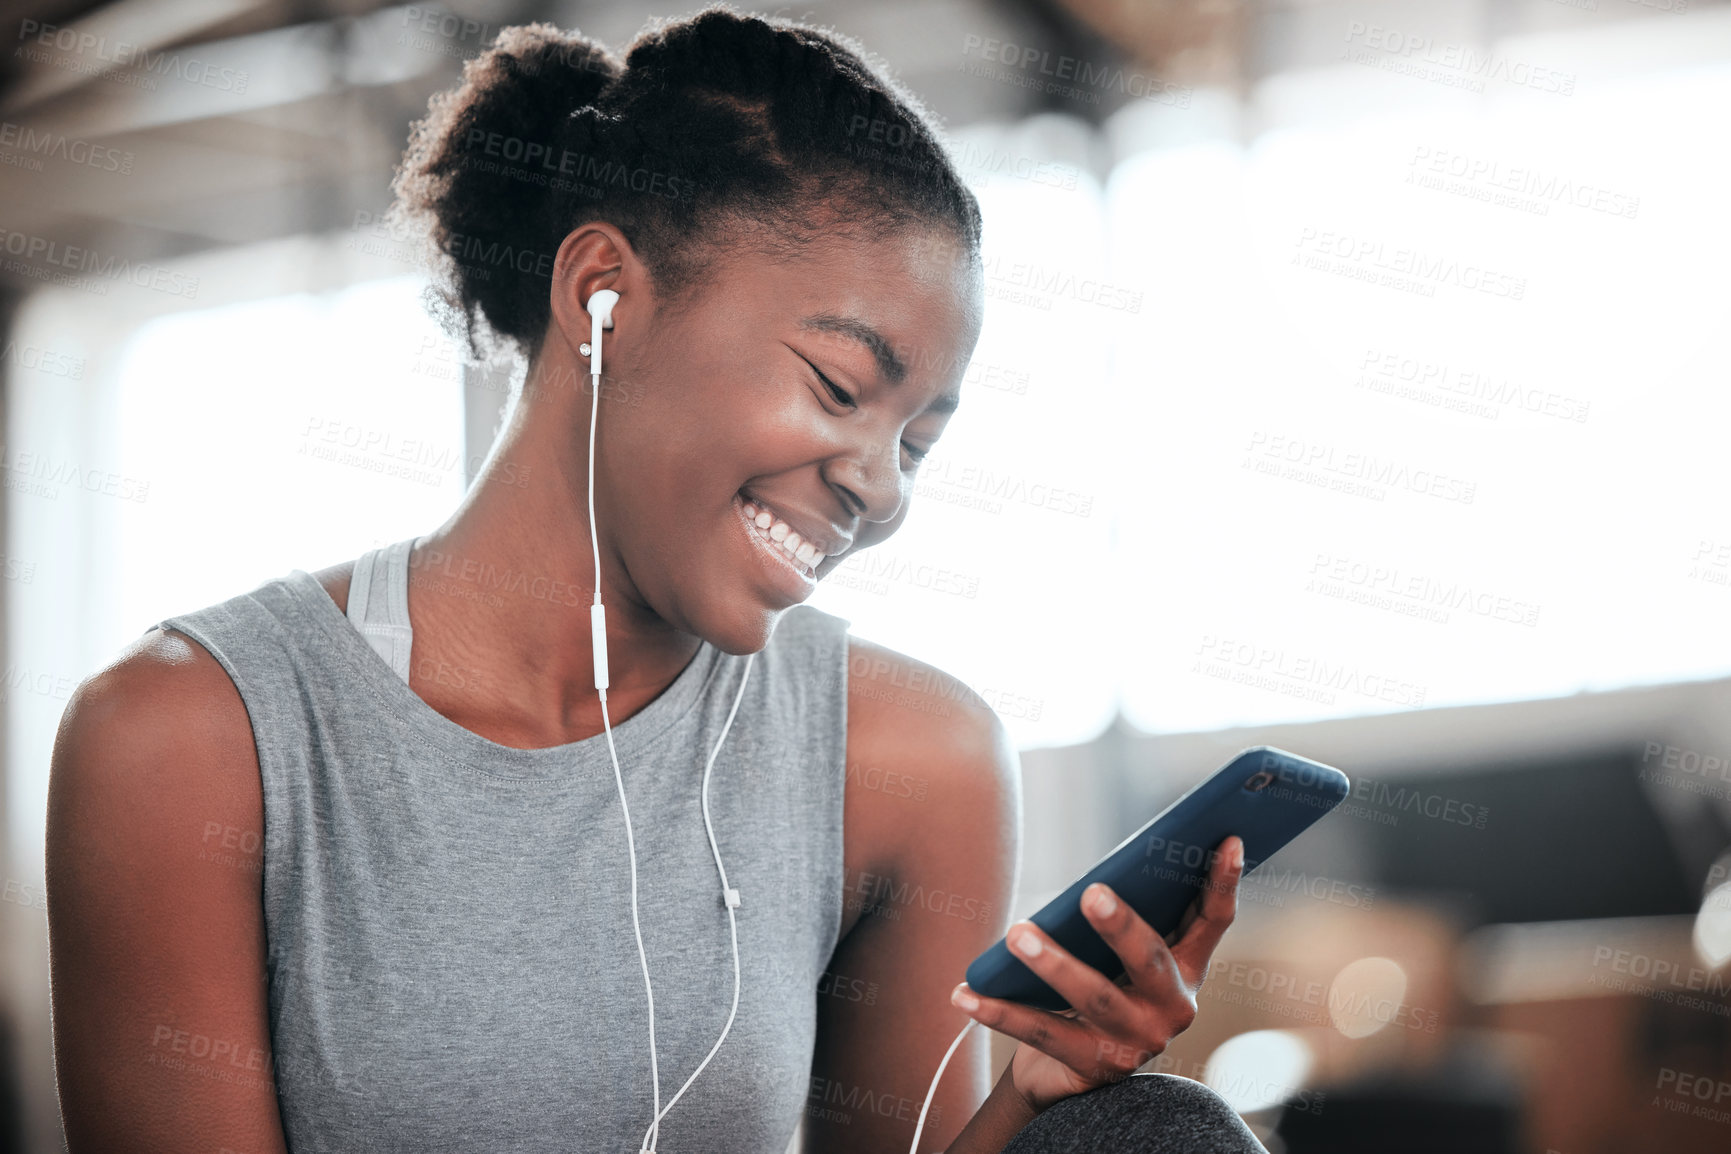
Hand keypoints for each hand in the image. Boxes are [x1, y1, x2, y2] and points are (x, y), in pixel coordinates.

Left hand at [949, 835, 1243, 1114]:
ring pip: (1094, 997)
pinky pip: (1041, 1032)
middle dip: (1121, 926)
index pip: (1213, 921)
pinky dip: (998, 1011)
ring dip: (1053, 964)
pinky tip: (965, 992)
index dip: (1224, 881)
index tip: (1229, 838)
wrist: (1067, 1069)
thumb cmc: (1096, 986)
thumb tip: (1101, 870)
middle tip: (1091, 892)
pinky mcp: (1094, 1068)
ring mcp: (1136, 1042)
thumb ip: (1123, 915)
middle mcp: (1172, 1008)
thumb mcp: (1117, 952)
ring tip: (1017, 934)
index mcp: (1186, 969)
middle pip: (1150, 960)